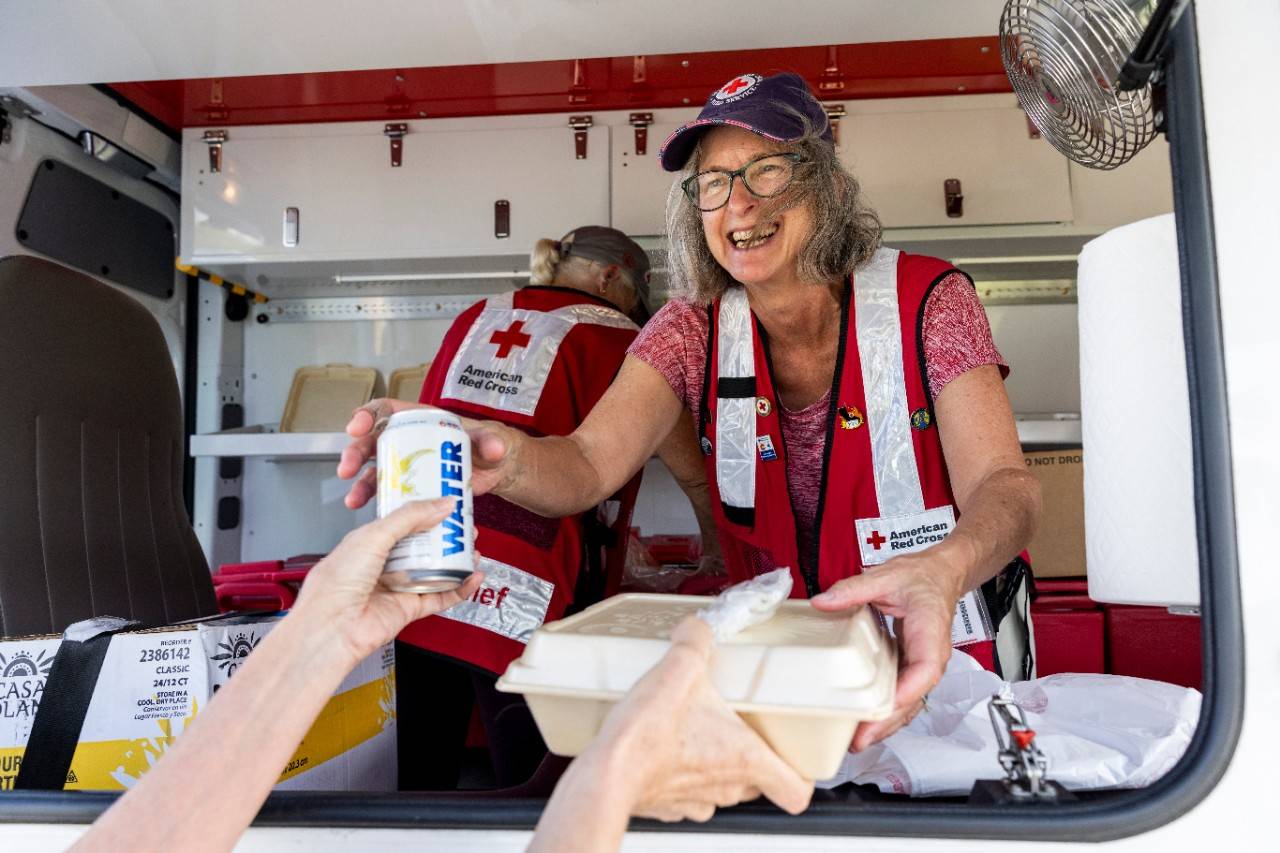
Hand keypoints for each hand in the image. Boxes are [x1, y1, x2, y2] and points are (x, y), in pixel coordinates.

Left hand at [291, 498, 482, 663]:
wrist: (332, 628)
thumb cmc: (336, 585)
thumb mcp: (373, 536)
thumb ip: (409, 517)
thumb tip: (441, 504)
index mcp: (368, 542)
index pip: (402, 521)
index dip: (425, 511)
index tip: (446, 503)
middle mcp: (383, 564)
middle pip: (423, 546)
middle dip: (446, 536)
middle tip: (465, 525)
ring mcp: (397, 587)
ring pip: (435, 571)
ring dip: (456, 560)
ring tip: (473, 547)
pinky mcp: (409, 609)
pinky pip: (441, 596)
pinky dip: (460, 588)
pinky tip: (472, 577)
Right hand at [337, 399, 518, 507]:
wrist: (496, 470)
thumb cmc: (489, 446)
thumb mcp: (491, 439)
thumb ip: (491, 441)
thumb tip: (493, 447)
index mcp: (421, 421)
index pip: (387, 410)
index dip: (368, 415)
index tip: (357, 426)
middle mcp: (407, 441)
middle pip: (372, 441)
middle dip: (355, 453)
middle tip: (347, 468)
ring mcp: (406, 465)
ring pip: (374, 470)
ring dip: (360, 483)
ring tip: (353, 499)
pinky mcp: (411, 488)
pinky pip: (387, 493)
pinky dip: (375, 502)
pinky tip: (367, 511)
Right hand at [585, 617, 811, 821]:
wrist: (604, 772)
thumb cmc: (646, 737)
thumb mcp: (680, 669)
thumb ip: (696, 639)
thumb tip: (697, 627)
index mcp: (745, 758)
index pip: (796, 791)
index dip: (802, 774)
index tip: (794, 755)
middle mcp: (725, 786)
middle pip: (758, 783)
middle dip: (752, 755)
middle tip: (742, 726)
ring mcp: (695, 801)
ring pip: (721, 789)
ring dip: (716, 764)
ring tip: (699, 732)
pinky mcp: (666, 805)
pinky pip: (685, 793)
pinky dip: (681, 773)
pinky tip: (666, 745)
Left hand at [810, 549, 960, 750]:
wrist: (941, 574)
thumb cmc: (922, 577)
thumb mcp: (886, 576)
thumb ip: (854, 588)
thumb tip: (823, 601)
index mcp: (930, 633)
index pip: (925, 671)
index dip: (906, 693)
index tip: (886, 709)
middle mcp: (930, 655)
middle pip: (914, 697)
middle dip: (888, 721)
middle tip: (859, 738)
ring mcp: (922, 663)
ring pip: (909, 701)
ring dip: (887, 722)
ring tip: (858, 739)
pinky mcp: (911, 665)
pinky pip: (902, 693)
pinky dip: (887, 710)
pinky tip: (866, 721)